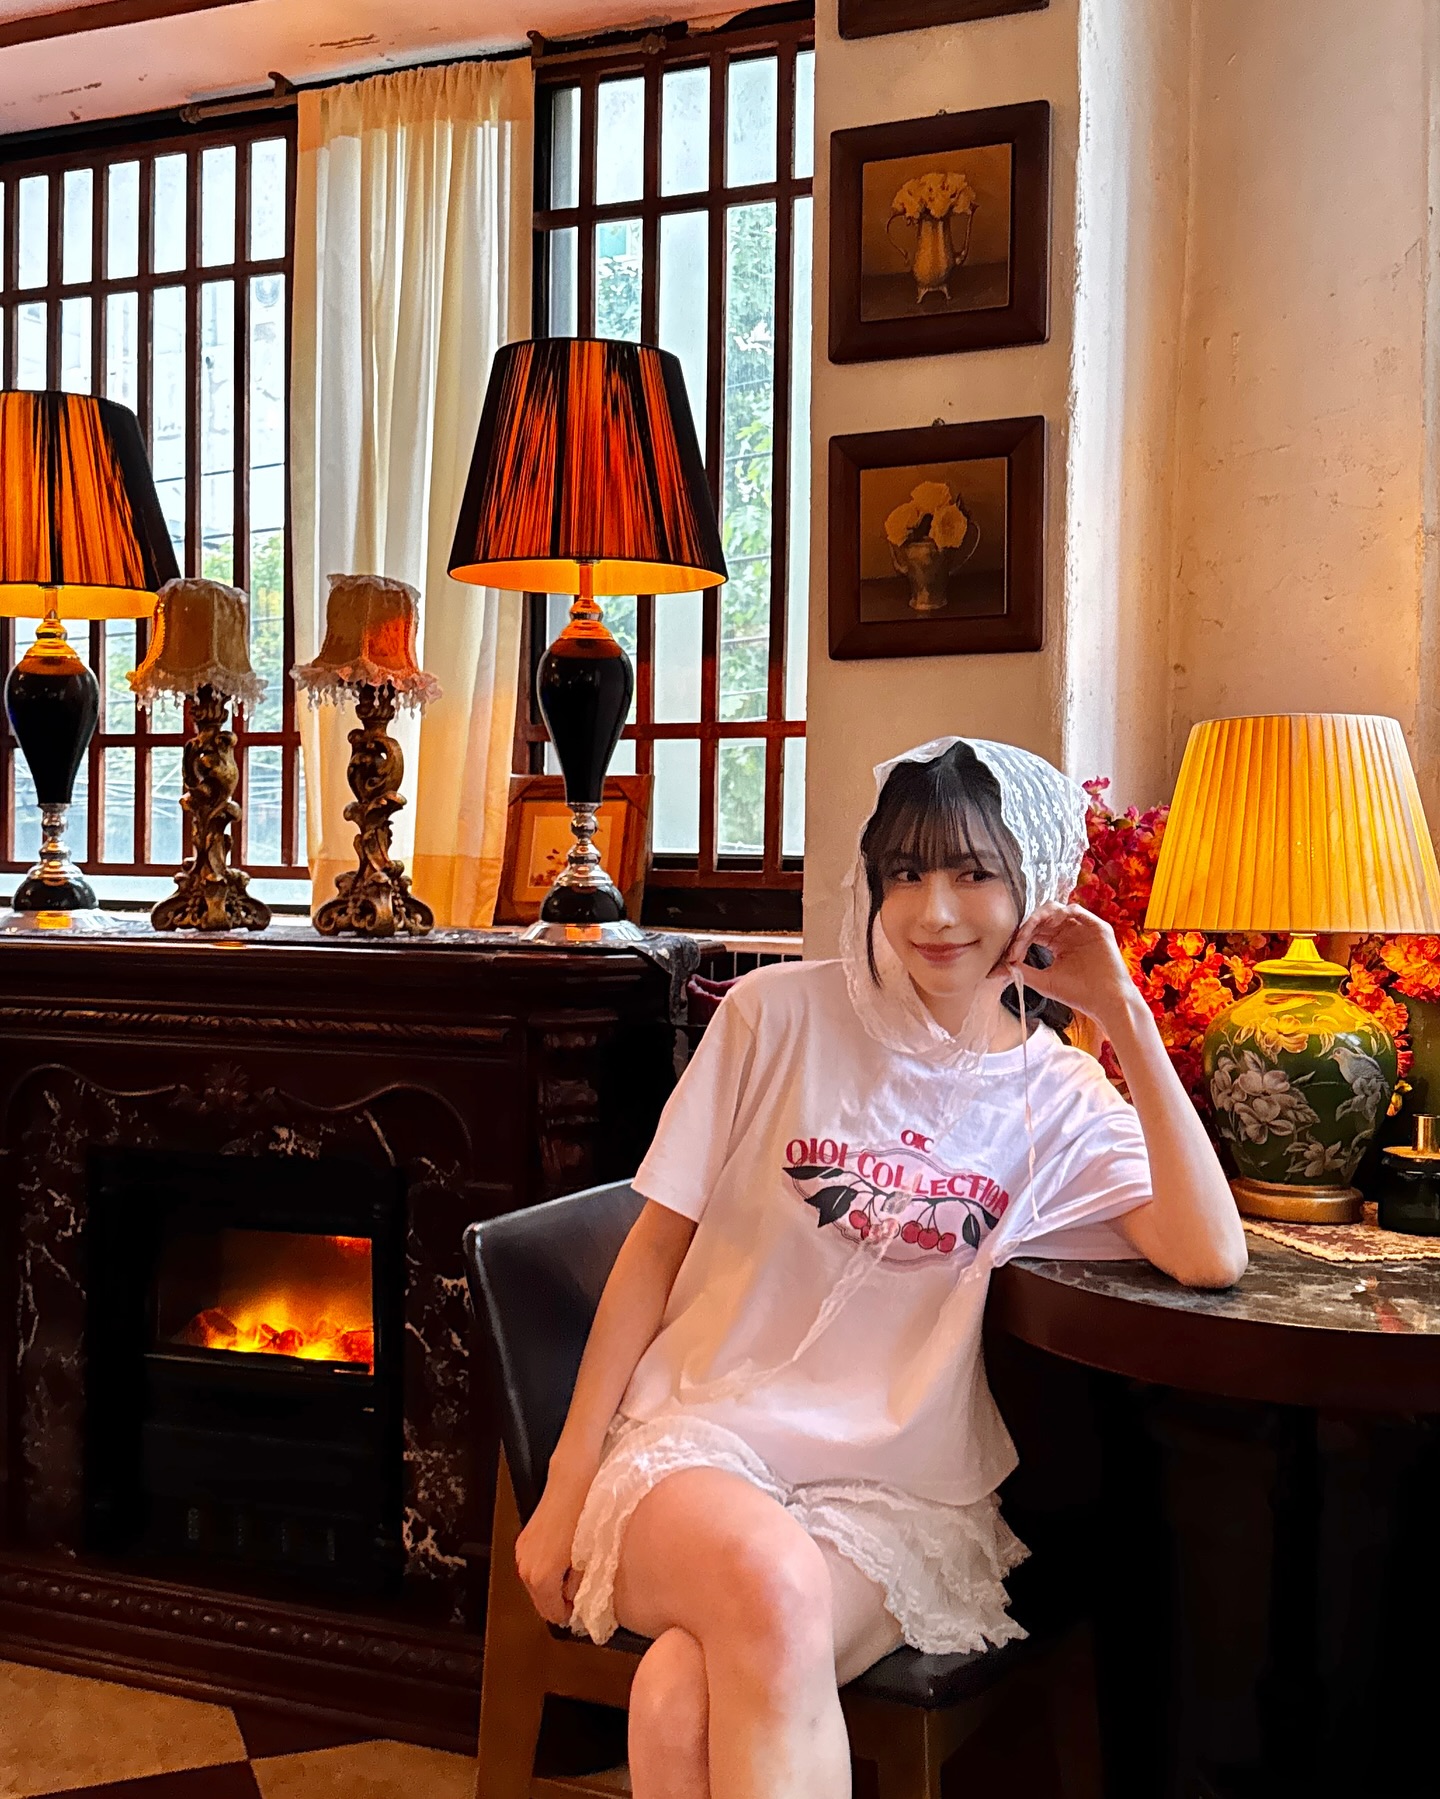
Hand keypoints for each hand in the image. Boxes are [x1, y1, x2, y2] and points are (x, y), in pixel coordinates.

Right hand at [515, 1472, 589, 1625]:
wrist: (572, 1480)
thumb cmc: (584, 1514)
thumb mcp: (590, 1556)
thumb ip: (581, 1584)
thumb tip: (580, 1598)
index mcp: (541, 1576)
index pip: (551, 1613)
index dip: (568, 1615)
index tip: (582, 1611)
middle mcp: (526, 1567)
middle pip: (539, 1601)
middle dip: (558, 1603)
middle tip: (580, 1596)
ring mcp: (522, 1552)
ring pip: (534, 1584)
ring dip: (551, 1587)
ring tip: (574, 1576)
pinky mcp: (524, 1539)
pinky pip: (532, 1566)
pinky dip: (545, 1571)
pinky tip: (564, 1559)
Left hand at [1004, 901, 1142, 1035]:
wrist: (1105, 1002)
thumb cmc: (1078, 994)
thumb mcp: (1044, 981)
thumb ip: (1022, 971)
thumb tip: (997, 969)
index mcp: (1057, 943)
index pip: (1033, 931)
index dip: (1020, 938)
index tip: (1009, 954)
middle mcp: (1069, 932)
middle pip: (1042, 917)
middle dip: (1027, 926)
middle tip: (1017, 941)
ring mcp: (1083, 928)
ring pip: (1057, 910)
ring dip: (1040, 916)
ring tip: (1030, 929)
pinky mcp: (1097, 927)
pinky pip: (1077, 910)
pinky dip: (1062, 913)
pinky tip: (1051, 924)